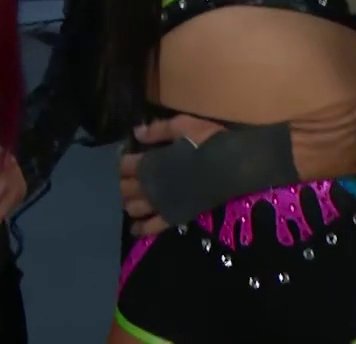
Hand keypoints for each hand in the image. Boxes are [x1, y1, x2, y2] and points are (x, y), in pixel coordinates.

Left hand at [118, 115, 226, 236]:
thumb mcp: (183, 126)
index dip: (124, 162)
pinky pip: (152, 227)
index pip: (125, 165)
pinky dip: (141, 229)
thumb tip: (136, 132)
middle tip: (129, 179)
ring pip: (134, 208)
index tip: (126, 158)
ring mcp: (160, 204)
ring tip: (133, 199)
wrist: (231, 166)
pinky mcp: (173, 217)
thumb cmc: (207, 142)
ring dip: (130, 203)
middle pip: (126, 188)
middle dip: (124, 183)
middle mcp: (149, 186)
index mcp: (149, 163)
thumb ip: (158, 130)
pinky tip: (136, 228)